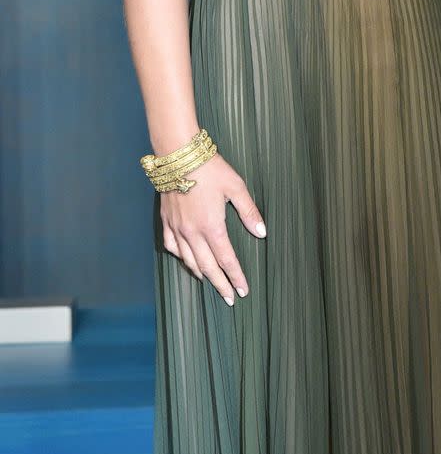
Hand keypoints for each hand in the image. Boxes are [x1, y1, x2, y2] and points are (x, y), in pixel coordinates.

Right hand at [160, 153, 265, 304]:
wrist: (179, 155)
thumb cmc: (210, 169)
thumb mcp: (236, 187)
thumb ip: (249, 212)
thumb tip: (262, 233)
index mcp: (212, 226)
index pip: (227, 260)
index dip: (235, 277)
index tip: (243, 291)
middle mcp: (193, 233)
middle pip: (208, 267)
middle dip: (220, 285)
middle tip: (229, 298)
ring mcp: (177, 228)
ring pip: (188, 260)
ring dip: (201, 274)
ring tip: (211, 282)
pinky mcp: (167, 221)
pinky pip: (171, 246)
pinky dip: (180, 258)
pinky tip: (186, 259)